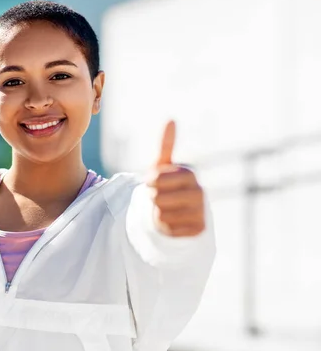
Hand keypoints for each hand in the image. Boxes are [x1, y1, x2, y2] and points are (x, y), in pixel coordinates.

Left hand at [147, 120, 204, 236]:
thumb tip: (171, 119)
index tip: (151, 181)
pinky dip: (165, 228)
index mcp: (189, 174)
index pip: (157, 179)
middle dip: (153, 198)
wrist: (181, 212)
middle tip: (159, 197)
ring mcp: (201, 211)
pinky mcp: (199, 229)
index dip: (150, 182)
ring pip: (162, 215)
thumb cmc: (168, 186)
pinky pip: (169, 230)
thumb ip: (166, 145)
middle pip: (158, 198)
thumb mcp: (163, 167)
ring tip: (166, 209)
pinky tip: (172, 222)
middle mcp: (199, 192)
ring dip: (158, 214)